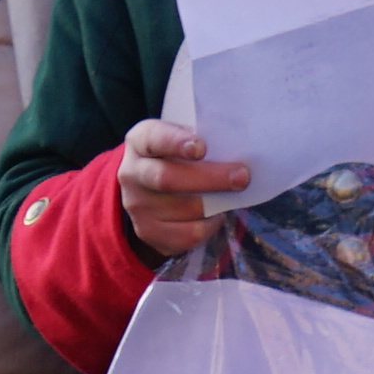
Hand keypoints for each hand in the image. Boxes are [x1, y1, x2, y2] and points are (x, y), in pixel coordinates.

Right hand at [113, 116, 253, 259]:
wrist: (148, 188)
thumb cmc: (174, 156)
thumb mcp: (179, 138)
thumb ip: (198, 139)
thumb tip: (236, 149)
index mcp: (140, 142)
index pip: (154, 139)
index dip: (176, 143)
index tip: (201, 148)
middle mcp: (132, 174)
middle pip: (167, 179)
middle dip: (210, 178)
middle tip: (242, 177)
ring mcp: (137, 206)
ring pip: (184, 209)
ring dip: (216, 204)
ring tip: (231, 196)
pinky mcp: (147, 232)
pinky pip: (187, 235)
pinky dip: (209, 226)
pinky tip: (215, 215)